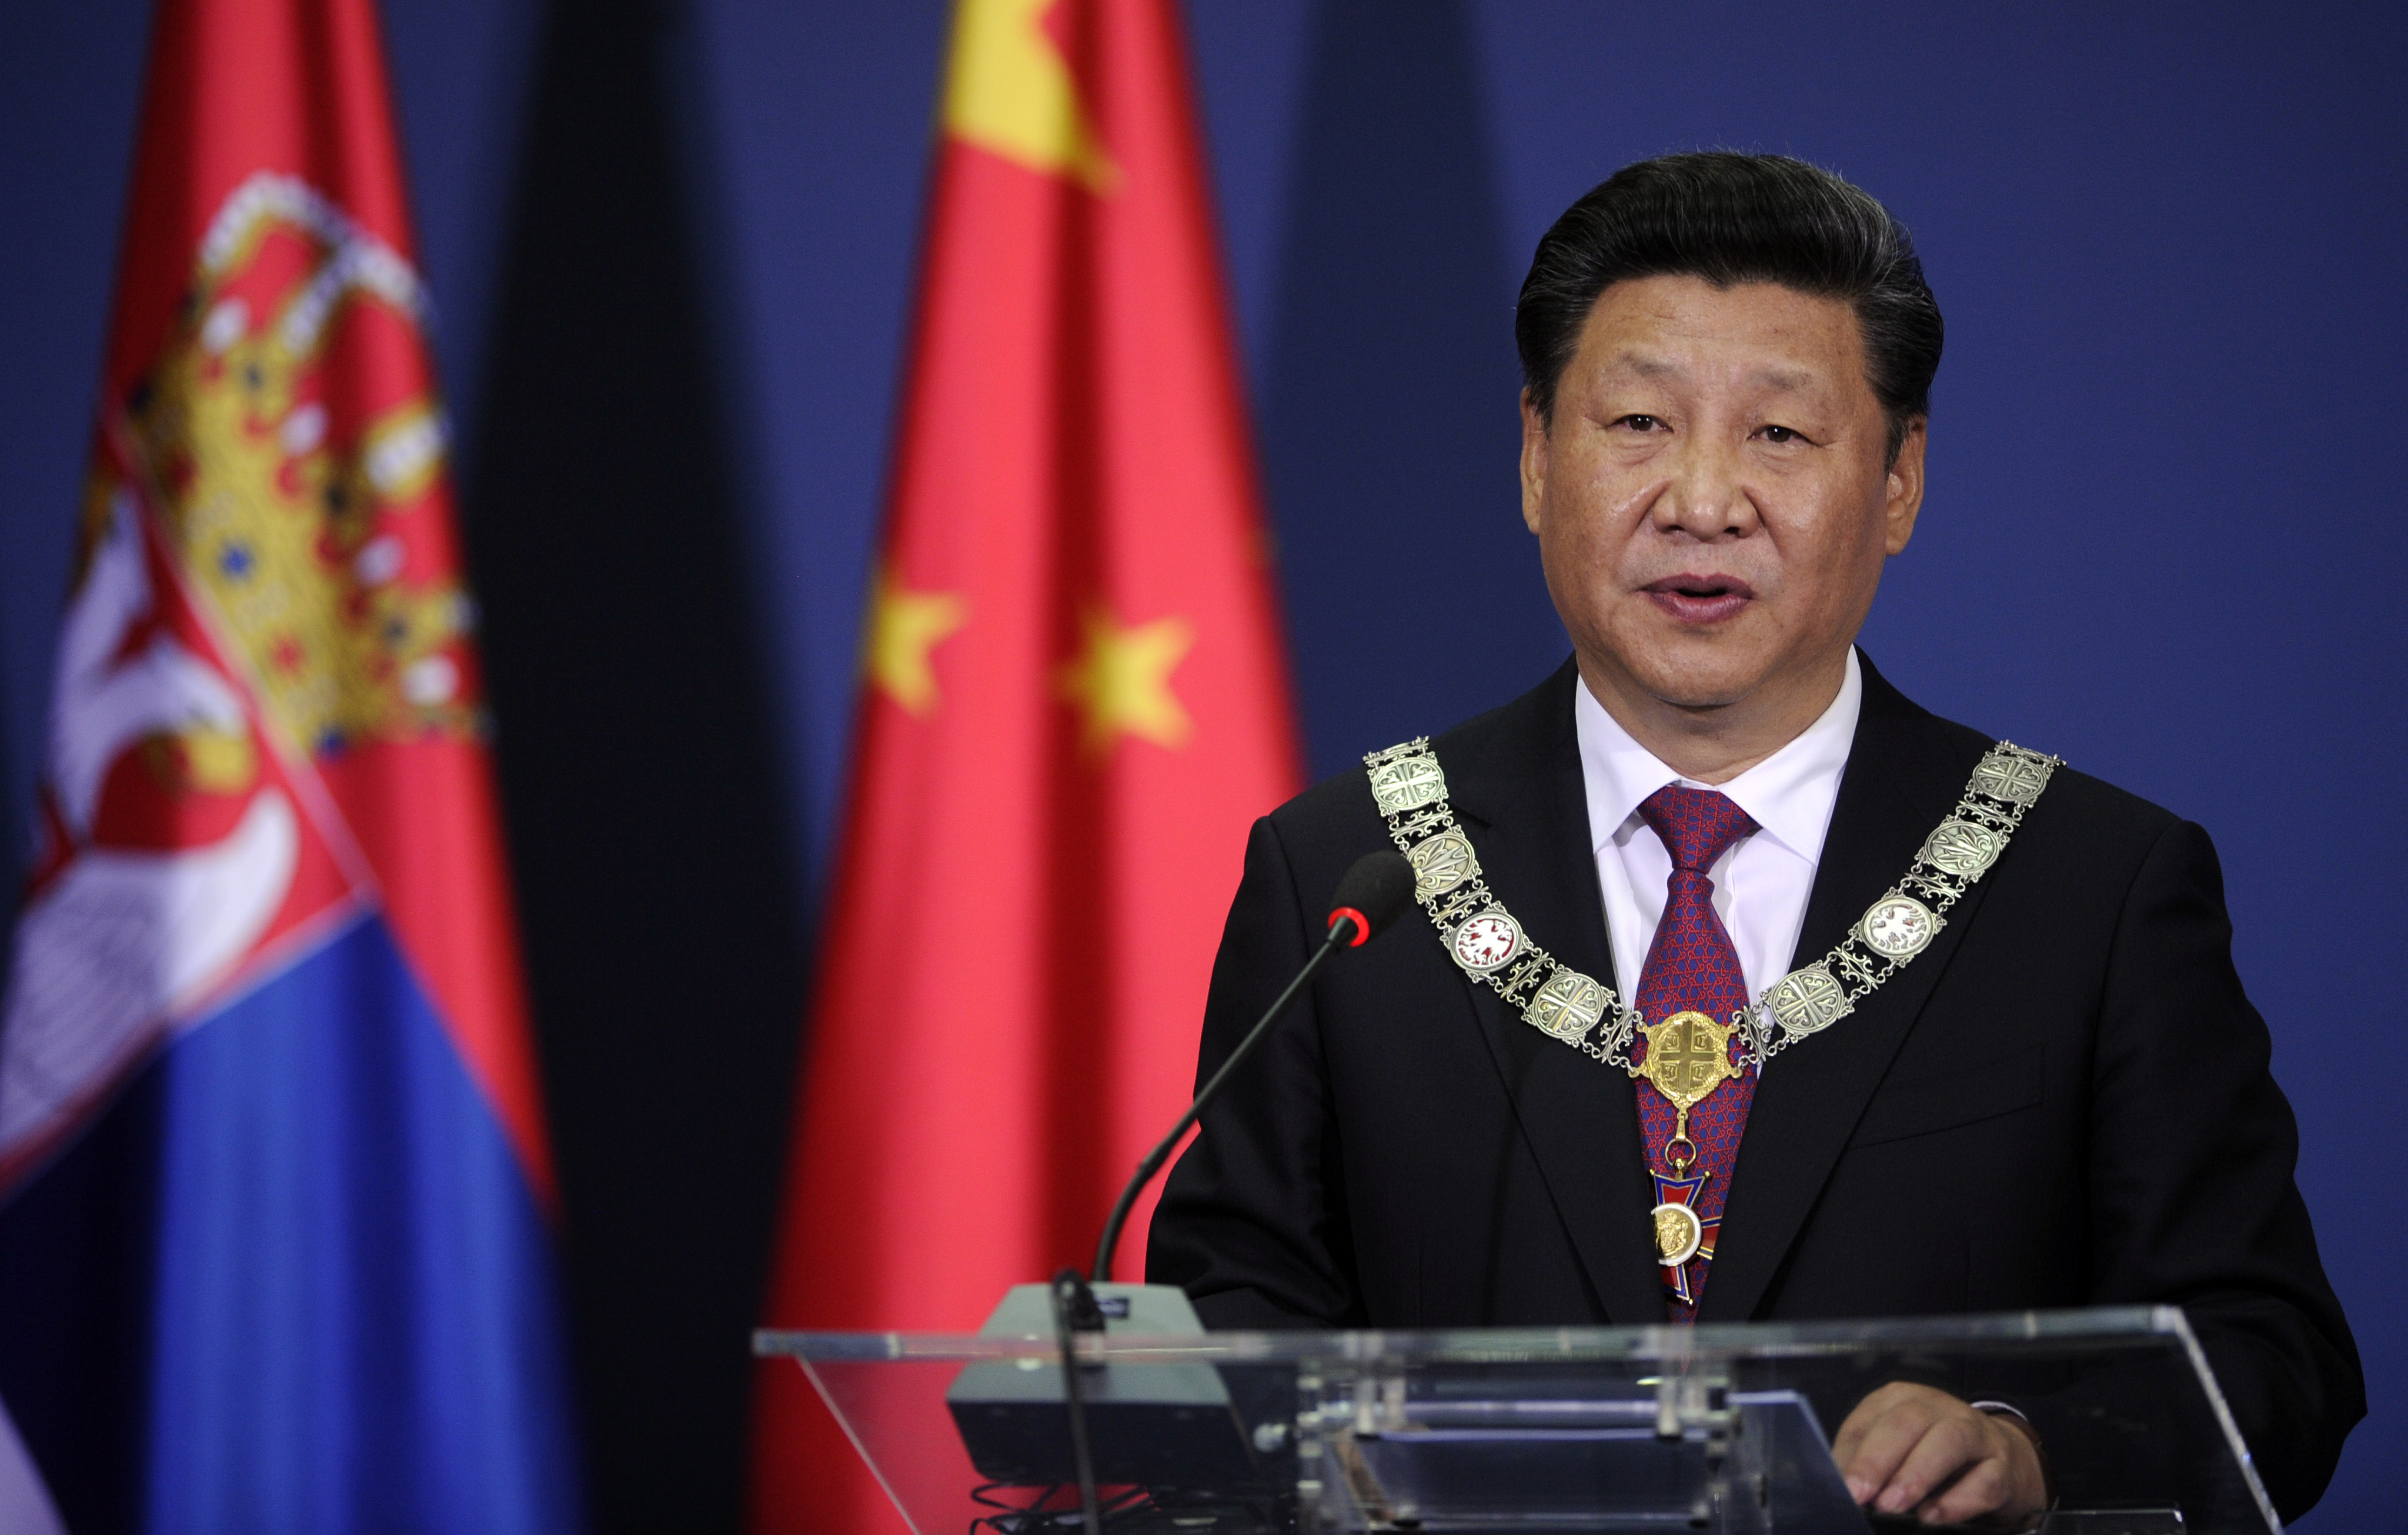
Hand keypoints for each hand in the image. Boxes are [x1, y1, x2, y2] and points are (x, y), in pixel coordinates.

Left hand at [1830, 1382, 2048, 1527]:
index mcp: (1902, 1399)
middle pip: (1906, 1422)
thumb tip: (1840, 1486)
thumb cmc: (1935, 1456)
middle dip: (1878, 1460)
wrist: (2006, 1462)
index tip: (1843, 1486)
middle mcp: (1939, 1407)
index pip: (1871, 1419)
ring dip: (1916, 1474)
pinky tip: (1932, 1516)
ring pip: (1947, 1441)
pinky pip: (1984, 1479)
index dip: (1854, 1454)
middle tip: (1861, 1495)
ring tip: (1893, 1505)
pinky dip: (1957, 1500)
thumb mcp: (1897, 1451)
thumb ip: (1868, 1462)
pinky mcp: (2003, 1465)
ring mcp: (1976, 1433)